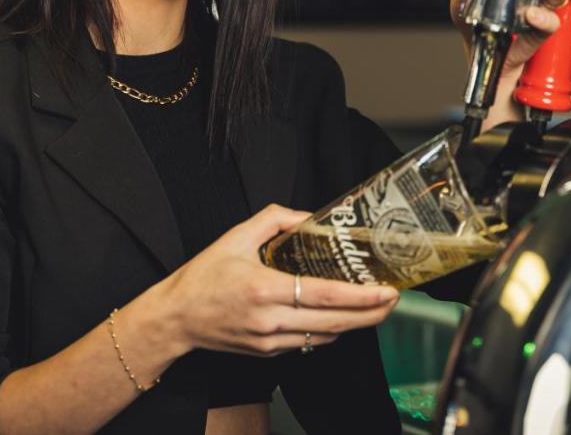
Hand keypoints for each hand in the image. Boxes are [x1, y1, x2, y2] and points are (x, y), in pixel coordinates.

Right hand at [158, 204, 398, 356]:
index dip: (361, 296)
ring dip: (355, 324)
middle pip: (336, 322)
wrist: (175, 318)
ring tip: (374, 307)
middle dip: (371, 314)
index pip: (325, 295)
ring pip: (326, 337)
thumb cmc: (203, 276)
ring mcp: (270, 341)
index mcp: (264, 289)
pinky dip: (330, 330)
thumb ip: (275, 219)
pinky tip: (340, 316)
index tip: (386, 290)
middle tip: (394, 299)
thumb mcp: (235, 236)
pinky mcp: (267, 353)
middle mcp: (270, 320)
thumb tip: (309, 217)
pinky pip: (309, 343)